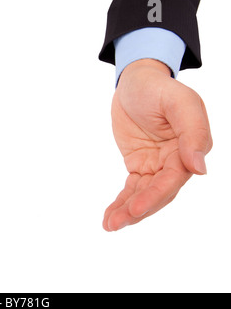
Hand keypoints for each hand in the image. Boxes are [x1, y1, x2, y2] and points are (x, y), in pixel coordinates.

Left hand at [103, 59, 212, 230]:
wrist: (135, 82)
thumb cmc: (158, 89)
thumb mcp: (179, 102)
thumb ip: (193, 131)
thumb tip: (199, 168)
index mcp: (189, 148)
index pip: (173, 179)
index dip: (155, 195)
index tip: (137, 208)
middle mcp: (175, 161)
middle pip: (158, 192)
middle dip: (138, 209)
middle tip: (116, 223)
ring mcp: (156, 165)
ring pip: (144, 194)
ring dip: (127, 211)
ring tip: (110, 225)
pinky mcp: (140, 165)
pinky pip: (131, 187)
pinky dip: (121, 202)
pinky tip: (110, 216)